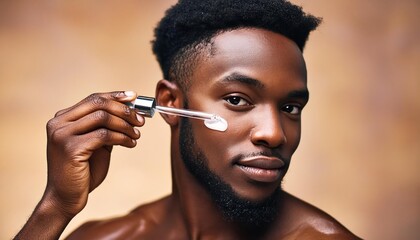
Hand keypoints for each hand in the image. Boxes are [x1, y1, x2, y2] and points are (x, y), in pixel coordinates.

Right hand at [42, 91, 143, 217]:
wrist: (65, 198)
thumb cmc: (82, 171)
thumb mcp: (96, 144)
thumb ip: (106, 127)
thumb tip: (131, 110)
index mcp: (62, 119)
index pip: (93, 98)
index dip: (115, 96)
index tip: (134, 97)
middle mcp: (59, 123)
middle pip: (98, 104)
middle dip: (124, 110)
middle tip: (140, 120)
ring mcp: (62, 135)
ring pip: (103, 117)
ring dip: (125, 125)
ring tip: (136, 135)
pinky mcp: (70, 148)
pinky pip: (104, 135)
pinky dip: (122, 137)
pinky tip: (130, 143)